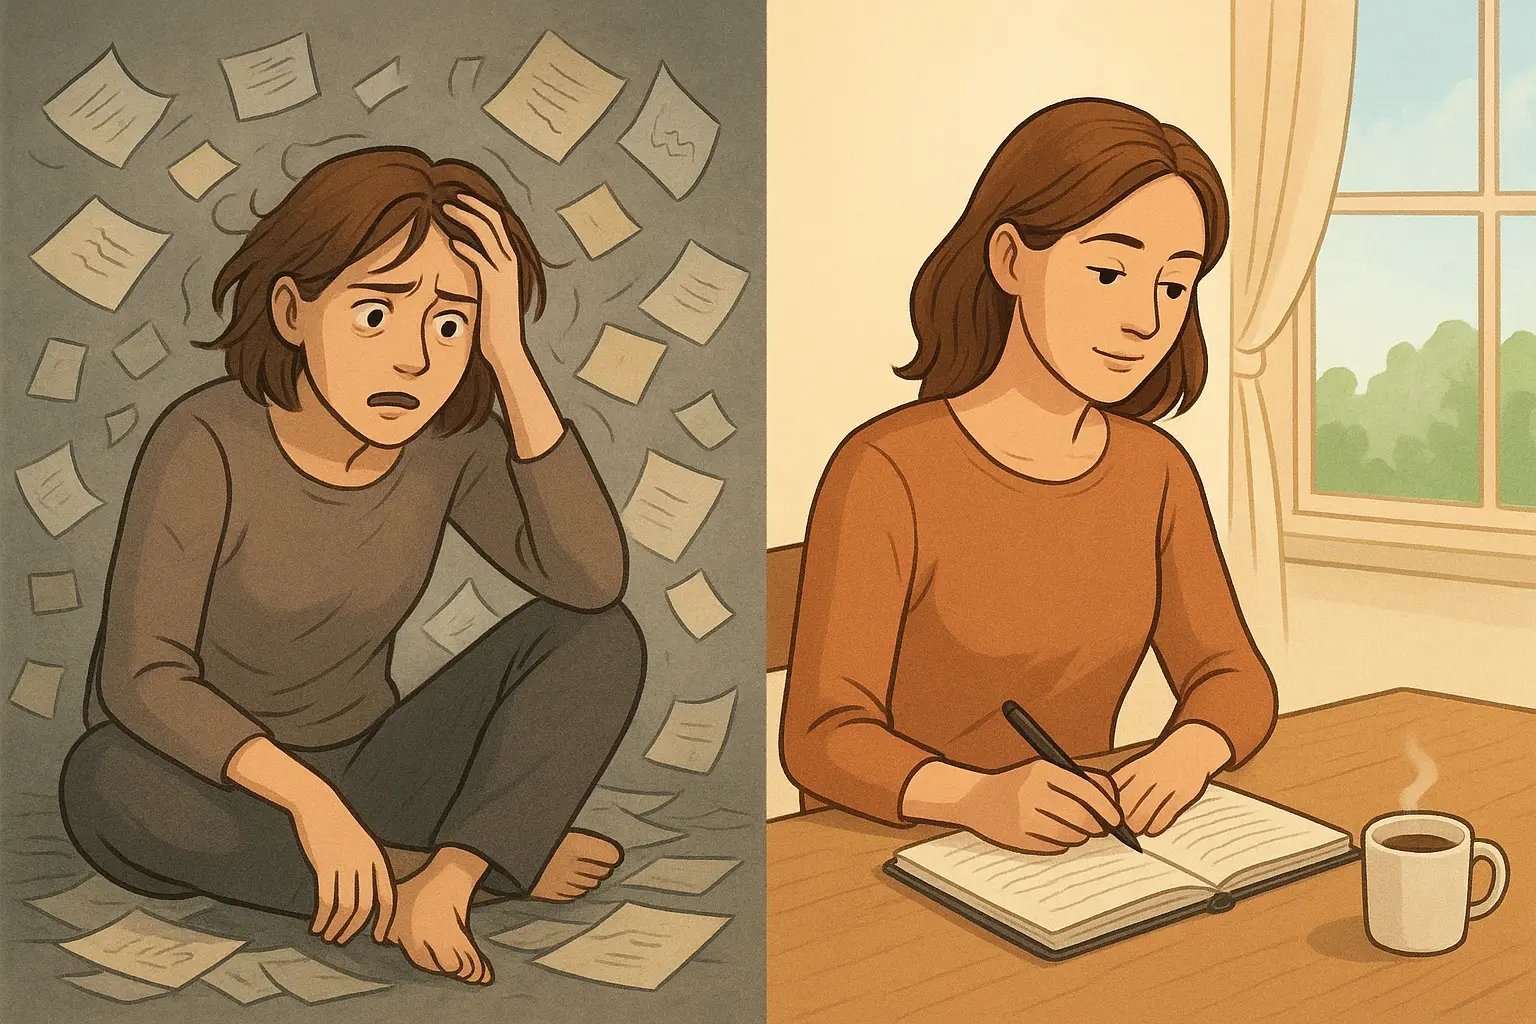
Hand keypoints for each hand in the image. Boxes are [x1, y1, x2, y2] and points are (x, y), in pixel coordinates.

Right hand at [291, 793, 395, 944]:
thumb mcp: (363, 845)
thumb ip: (368, 869)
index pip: (388, 897)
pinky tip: (315, 927)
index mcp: (378, 859)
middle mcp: (365, 863)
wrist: (319, 805)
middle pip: (365, 907)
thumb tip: (367, 902)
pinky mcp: (325, 864)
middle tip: (342, 940)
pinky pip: (325, 900)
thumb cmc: (340, 828)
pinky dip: (321, 918)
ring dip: (336, 927)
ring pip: (345, 907)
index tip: (378, 938)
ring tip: (327, 937)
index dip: (385, 920)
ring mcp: (346, 863)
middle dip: (354, 929)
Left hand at [442, 193, 526, 371]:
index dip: (480, 207)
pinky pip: (481, 260)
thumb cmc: (495, 322)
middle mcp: (510, 263)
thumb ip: (484, 271)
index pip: (498, 224)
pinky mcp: (493, 286)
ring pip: (488, 235)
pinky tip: (453, 242)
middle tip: (452, 195)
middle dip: (473, 205)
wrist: (506, 348)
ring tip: (447, 208)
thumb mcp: (492, 290)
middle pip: (494, 222)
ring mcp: (503, 274)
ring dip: (467, 218)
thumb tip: (467, 255)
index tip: (461, 198)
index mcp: (510, 261)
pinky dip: (467, 248)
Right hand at [906, 760, 1123, 854]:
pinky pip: (1057, 847)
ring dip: (1081, 835)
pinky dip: (1062, 843)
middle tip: (1104, 828)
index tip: (1116, 817)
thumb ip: (1079, 782)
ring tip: (1072, 827)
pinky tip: (1051, 832)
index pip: (1088, 791)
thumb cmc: (1019, 784)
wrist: (975, 799)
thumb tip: (1114, 803)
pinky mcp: (1020, 839)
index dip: (1108, 807)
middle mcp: (1033, 793)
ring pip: (1072, 835)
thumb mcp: (1044, 770)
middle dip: (1099, 826)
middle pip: (1083, 818)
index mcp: (1042, 771)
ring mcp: (1025, 818)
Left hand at [1111, 723, 1233, 835]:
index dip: (1108, 806)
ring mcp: (1166, 786)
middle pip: (1125, 807)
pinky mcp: (1182, 797)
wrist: (1193, 748)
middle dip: (1121, 821)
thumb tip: (1106, 804)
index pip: (1113, 791)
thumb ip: (1122, 781)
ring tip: (1137, 828)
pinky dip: (1154, 828)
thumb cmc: (1161, 762)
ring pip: (1142, 816)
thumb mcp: (1139, 764)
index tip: (1108, 813)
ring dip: (1137, 827)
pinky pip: (1163, 820)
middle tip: (1122, 826)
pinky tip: (1152, 828)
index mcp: (1135, 768)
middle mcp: (1149, 776)